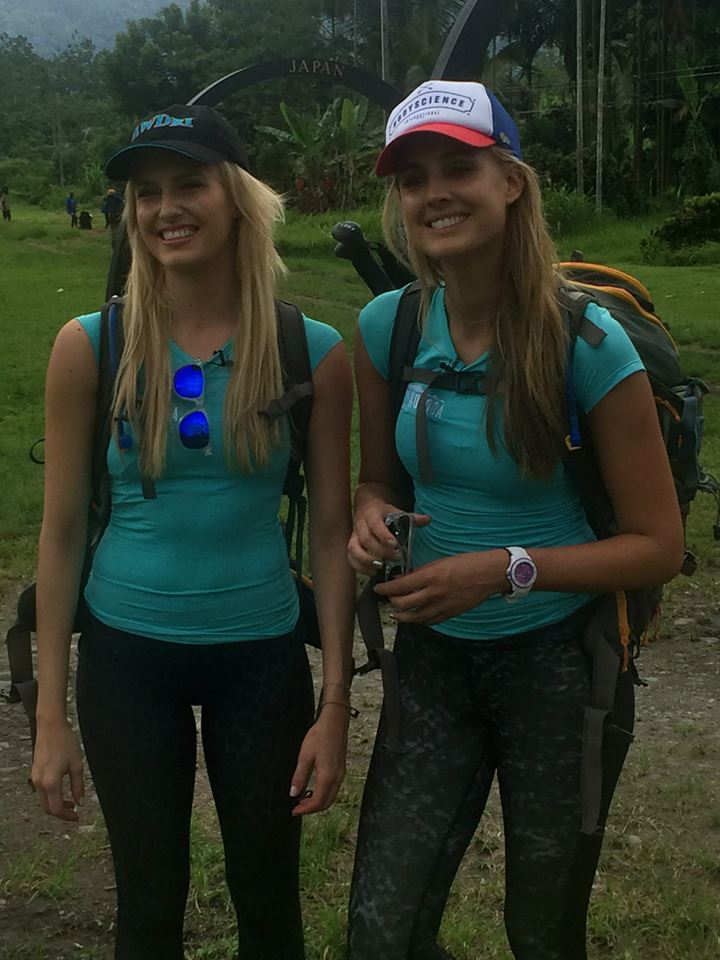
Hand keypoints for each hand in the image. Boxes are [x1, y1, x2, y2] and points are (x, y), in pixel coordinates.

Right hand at [32, 720, 84, 821]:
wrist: (51, 727)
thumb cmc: (65, 743)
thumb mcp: (77, 765)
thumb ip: (78, 786)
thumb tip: (80, 802)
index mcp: (50, 782)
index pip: (56, 809)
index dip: (67, 816)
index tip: (77, 816)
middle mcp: (39, 783)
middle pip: (47, 808)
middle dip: (61, 812)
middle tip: (75, 811)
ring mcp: (35, 778)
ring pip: (44, 800)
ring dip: (56, 804)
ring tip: (71, 801)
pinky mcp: (35, 772)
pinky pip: (42, 791)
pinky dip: (51, 795)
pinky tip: (63, 791)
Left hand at [289, 705, 348, 815]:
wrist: (335, 722)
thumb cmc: (319, 736)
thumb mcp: (305, 755)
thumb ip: (300, 776)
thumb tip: (293, 794)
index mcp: (328, 776)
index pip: (318, 802)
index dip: (305, 809)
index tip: (294, 811)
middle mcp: (337, 778)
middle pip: (326, 803)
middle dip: (312, 809)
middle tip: (297, 807)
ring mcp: (341, 773)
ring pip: (331, 796)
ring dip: (318, 802)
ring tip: (303, 799)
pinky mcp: (342, 769)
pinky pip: (334, 788)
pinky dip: (324, 794)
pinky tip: (313, 788)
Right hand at [348, 500, 430, 574]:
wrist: (366, 506)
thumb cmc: (384, 512)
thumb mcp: (396, 511)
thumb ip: (411, 517)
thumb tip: (427, 519)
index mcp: (372, 515)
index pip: (375, 525)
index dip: (384, 536)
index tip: (395, 545)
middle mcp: (360, 525)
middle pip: (366, 539)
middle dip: (380, 550)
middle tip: (396, 557)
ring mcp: (354, 536)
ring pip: (353, 549)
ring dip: (366, 560)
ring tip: (380, 567)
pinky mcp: (352, 545)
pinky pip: (351, 558)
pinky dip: (360, 567)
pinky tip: (373, 572)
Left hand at [374, 550, 508, 624]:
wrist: (489, 574)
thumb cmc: (467, 563)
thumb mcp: (441, 562)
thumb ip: (422, 572)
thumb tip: (405, 578)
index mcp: (430, 577)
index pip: (400, 586)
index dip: (385, 588)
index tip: (378, 588)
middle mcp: (434, 593)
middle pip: (403, 604)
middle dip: (392, 602)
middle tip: (389, 598)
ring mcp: (442, 606)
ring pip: (415, 617)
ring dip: (402, 616)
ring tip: (396, 614)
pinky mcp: (451, 614)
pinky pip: (430, 621)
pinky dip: (420, 620)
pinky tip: (415, 618)